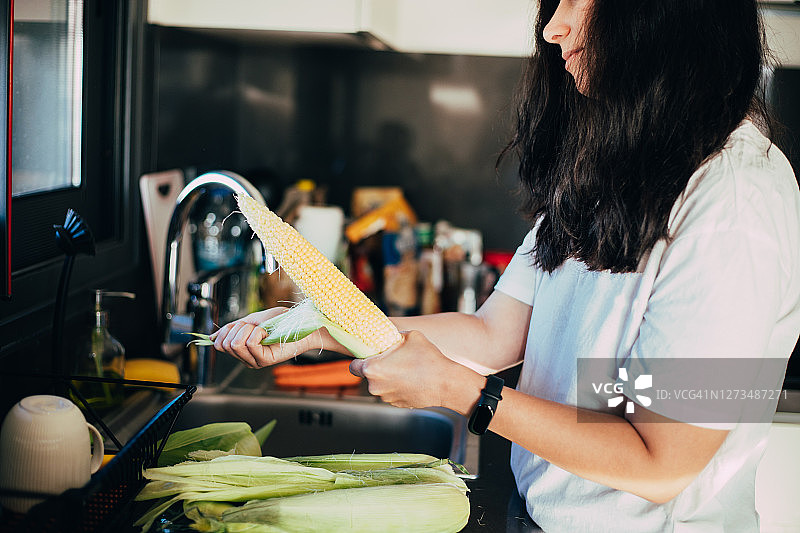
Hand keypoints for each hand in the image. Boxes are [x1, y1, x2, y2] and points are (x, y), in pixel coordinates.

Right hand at [210, 308, 343, 367]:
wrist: (301, 324)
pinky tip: (267, 333)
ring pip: (235, 344)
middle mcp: (247, 359)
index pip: (219, 344)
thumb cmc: (281, 322)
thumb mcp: (251, 321)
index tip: (244, 324)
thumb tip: (210, 338)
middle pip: (225, 344)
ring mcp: (255, 362)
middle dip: (238, 329)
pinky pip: (249, 343)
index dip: (227, 330)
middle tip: (256, 327)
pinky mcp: (265, 360)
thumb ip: (232, 329)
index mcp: (242, 351)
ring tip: (263, 330)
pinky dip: (257, 332)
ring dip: (248, 330)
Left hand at [349, 330, 468, 409]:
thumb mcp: (409, 335)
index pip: (353, 365)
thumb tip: (389, 335)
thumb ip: (393, 335)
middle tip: (393, 359)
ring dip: (388, 377)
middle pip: (368, 374)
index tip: (370, 355)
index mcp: (373, 369)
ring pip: (380, 384)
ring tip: (406, 368)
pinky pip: (391, 392)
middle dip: (377, 367)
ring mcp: (386, 397)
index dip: (361, 359)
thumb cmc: (427, 359)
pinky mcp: (397, 404)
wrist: (446, 384)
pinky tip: (412, 378)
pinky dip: (397, 386)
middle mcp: (375, 386)